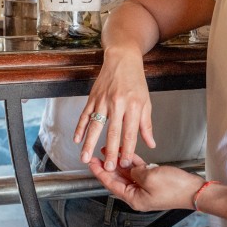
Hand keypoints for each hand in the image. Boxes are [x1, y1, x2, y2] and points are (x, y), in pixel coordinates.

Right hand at [74, 47, 155, 171]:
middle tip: (107, 167)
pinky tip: (76, 139)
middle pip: (112, 132)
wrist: (122, 59)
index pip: (130, 133)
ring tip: (84, 157)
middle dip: (110, 151)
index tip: (126, 163)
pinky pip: (85, 115)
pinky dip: (80, 127)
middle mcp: (117, 104)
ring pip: (95, 126)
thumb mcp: (146, 102)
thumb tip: (150, 144)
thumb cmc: (135, 81)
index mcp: (133, 107)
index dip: (128, 150)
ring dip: (89, 143)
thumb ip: (146, 124)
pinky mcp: (93, 97)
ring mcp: (103, 101)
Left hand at [88, 151, 203, 211]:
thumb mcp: (149, 177)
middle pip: (116, 179)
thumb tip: (129, 168)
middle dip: (107, 165)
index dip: (99, 172)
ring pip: (127, 173)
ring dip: (118, 161)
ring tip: (109, 150)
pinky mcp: (153, 181)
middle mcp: (137, 195)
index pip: (110, 184)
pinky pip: (138, 170)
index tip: (91, 163)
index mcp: (134, 198)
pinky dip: (132, 161)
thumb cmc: (175, 188)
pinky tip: (125, 152)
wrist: (195, 190)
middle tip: (97, 154)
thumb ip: (134, 171)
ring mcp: (145, 188)